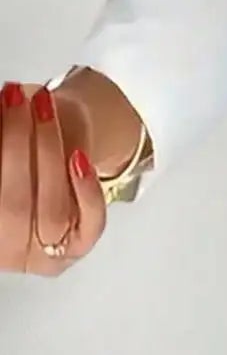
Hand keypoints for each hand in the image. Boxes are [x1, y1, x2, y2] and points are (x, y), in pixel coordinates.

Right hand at [0, 83, 109, 276]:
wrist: (48, 164)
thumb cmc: (15, 161)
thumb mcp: (4, 152)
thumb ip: (3, 141)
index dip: (1, 149)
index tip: (0, 105)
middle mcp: (5, 249)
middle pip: (13, 204)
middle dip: (16, 143)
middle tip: (17, 100)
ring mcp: (43, 254)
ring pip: (51, 211)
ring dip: (48, 150)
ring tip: (42, 107)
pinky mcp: (78, 247)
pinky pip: (89, 224)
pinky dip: (86, 189)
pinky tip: (79, 157)